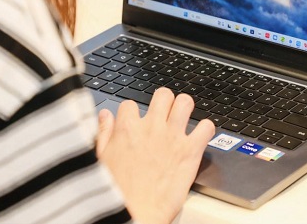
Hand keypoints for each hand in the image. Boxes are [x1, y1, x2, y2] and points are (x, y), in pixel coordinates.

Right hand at [96, 88, 214, 223]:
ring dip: (185, 108)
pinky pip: (206, 127)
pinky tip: (200, 136)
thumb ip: (103, 133)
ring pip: (185, 102)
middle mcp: (151, 128)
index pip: (130, 104)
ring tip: (184, 118)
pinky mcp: (190, 152)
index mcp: (127, 129)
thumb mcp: (100, 159)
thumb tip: (105, 116)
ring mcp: (172, 138)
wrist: (133, 216)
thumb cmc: (116, 194)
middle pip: (163, 95)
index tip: (136, 122)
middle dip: (164, 101)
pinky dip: (206, 129)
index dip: (133, 113)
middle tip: (165, 113)